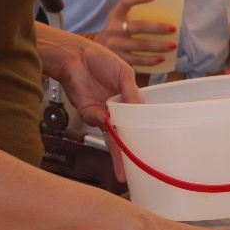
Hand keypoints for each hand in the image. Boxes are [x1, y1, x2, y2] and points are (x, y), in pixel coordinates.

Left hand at [36, 23, 140, 180]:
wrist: (75, 55)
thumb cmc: (100, 60)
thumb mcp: (124, 73)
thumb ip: (131, 91)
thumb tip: (138, 107)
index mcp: (129, 103)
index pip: (140, 123)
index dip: (146, 136)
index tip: (154, 151)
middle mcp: (117, 113)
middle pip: (127, 138)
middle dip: (131, 157)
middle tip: (140, 173)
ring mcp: (103, 115)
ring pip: (114, 139)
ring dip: (119, 155)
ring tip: (125, 171)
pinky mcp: (89, 114)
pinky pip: (101, 124)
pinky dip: (109, 127)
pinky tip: (116, 131)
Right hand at [96, 0, 177, 67]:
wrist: (100, 48)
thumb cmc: (118, 30)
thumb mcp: (120, 19)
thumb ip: (134, 16)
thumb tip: (163, 15)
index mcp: (115, 15)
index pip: (126, 2)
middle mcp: (114, 29)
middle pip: (139, 27)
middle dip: (158, 28)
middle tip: (173, 29)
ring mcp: (116, 45)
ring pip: (141, 46)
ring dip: (160, 46)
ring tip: (173, 46)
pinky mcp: (120, 59)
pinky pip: (139, 60)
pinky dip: (152, 60)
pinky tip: (162, 58)